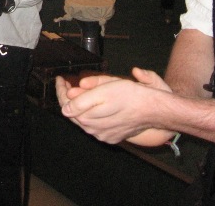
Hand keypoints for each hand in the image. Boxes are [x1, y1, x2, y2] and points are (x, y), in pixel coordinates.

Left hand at [56, 67, 175, 145]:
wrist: (154, 109)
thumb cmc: (131, 96)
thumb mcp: (105, 90)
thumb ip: (83, 100)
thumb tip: (66, 107)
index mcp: (89, 119)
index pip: (66, 106)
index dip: (61, 90)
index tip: (60, 79)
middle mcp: (94, 131)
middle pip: (73, 114)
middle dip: (67, 97)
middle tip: (66, 83)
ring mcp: (103, 135)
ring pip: (83, 120)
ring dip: (78, 106)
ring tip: (77, 90)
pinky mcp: (112, 136)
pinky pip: (95, 125)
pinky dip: (90, 113)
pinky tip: (92, 103)